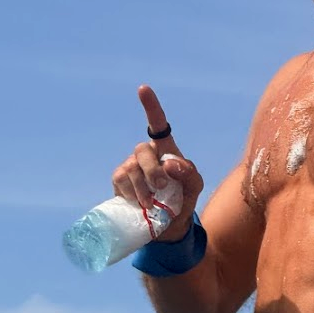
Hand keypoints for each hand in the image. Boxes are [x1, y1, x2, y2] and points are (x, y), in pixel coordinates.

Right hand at [111, 85, 204, 241]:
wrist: (167, 223)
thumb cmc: (183, 197)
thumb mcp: (194, 186)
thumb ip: (189, 173)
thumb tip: (169, 165)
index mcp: (165, 148)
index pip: (158, 123)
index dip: (151, 106)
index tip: (143, 89)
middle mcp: (145, 153)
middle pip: (142, 151)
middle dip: (152, 171)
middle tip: (163, 188)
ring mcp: (130, 165)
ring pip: (130, 169)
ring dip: (143, 189)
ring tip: (152, 203)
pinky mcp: (119, 180)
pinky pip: (120, 182)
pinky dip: (132, 194)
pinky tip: (140, 203)